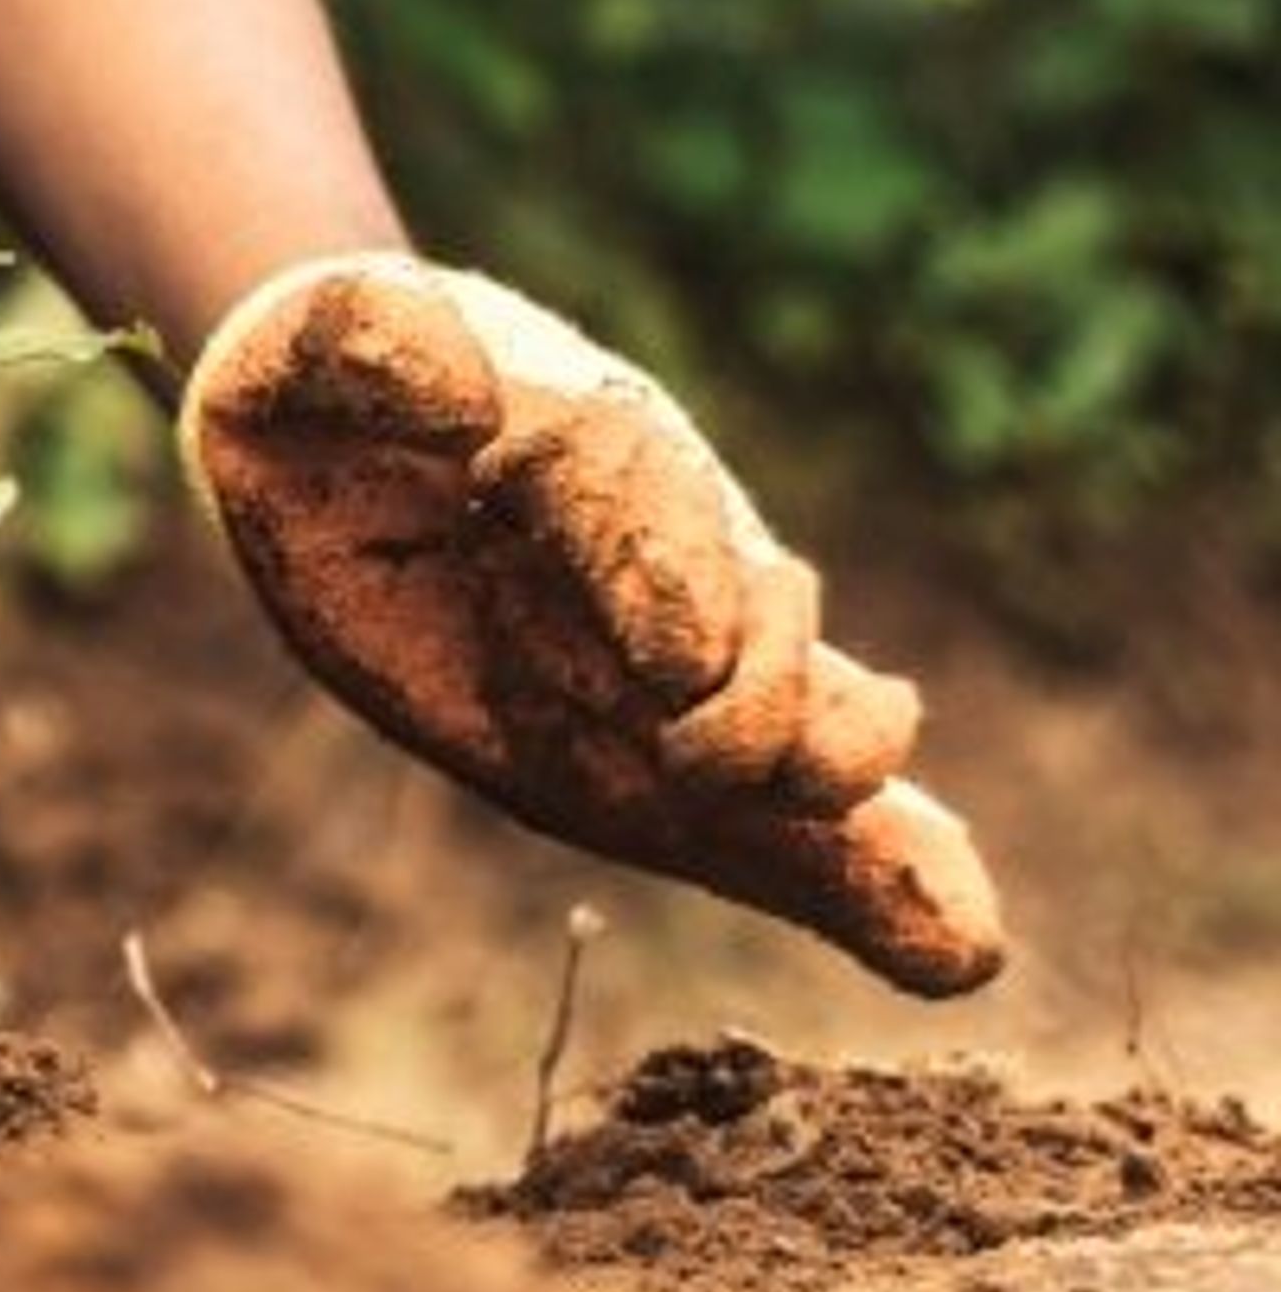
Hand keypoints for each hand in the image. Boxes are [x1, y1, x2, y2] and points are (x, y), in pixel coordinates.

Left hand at [177, 255, 1004, 995]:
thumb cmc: (352, 384)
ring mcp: (681, 661)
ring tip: (918, 898)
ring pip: (797, 726)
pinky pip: (772, 826)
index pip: (631, 499)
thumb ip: (367, 344)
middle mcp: (667, 558)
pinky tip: (955, 952)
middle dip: (759, 698)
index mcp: (585, 448)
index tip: (670, 661)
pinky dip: (866, 883)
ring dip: (838, 804)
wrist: (348, 437)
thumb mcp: (335, 339)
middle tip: (722, 766)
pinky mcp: (651, 755)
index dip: (656, 575)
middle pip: (753, 625)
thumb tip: (453, 401)